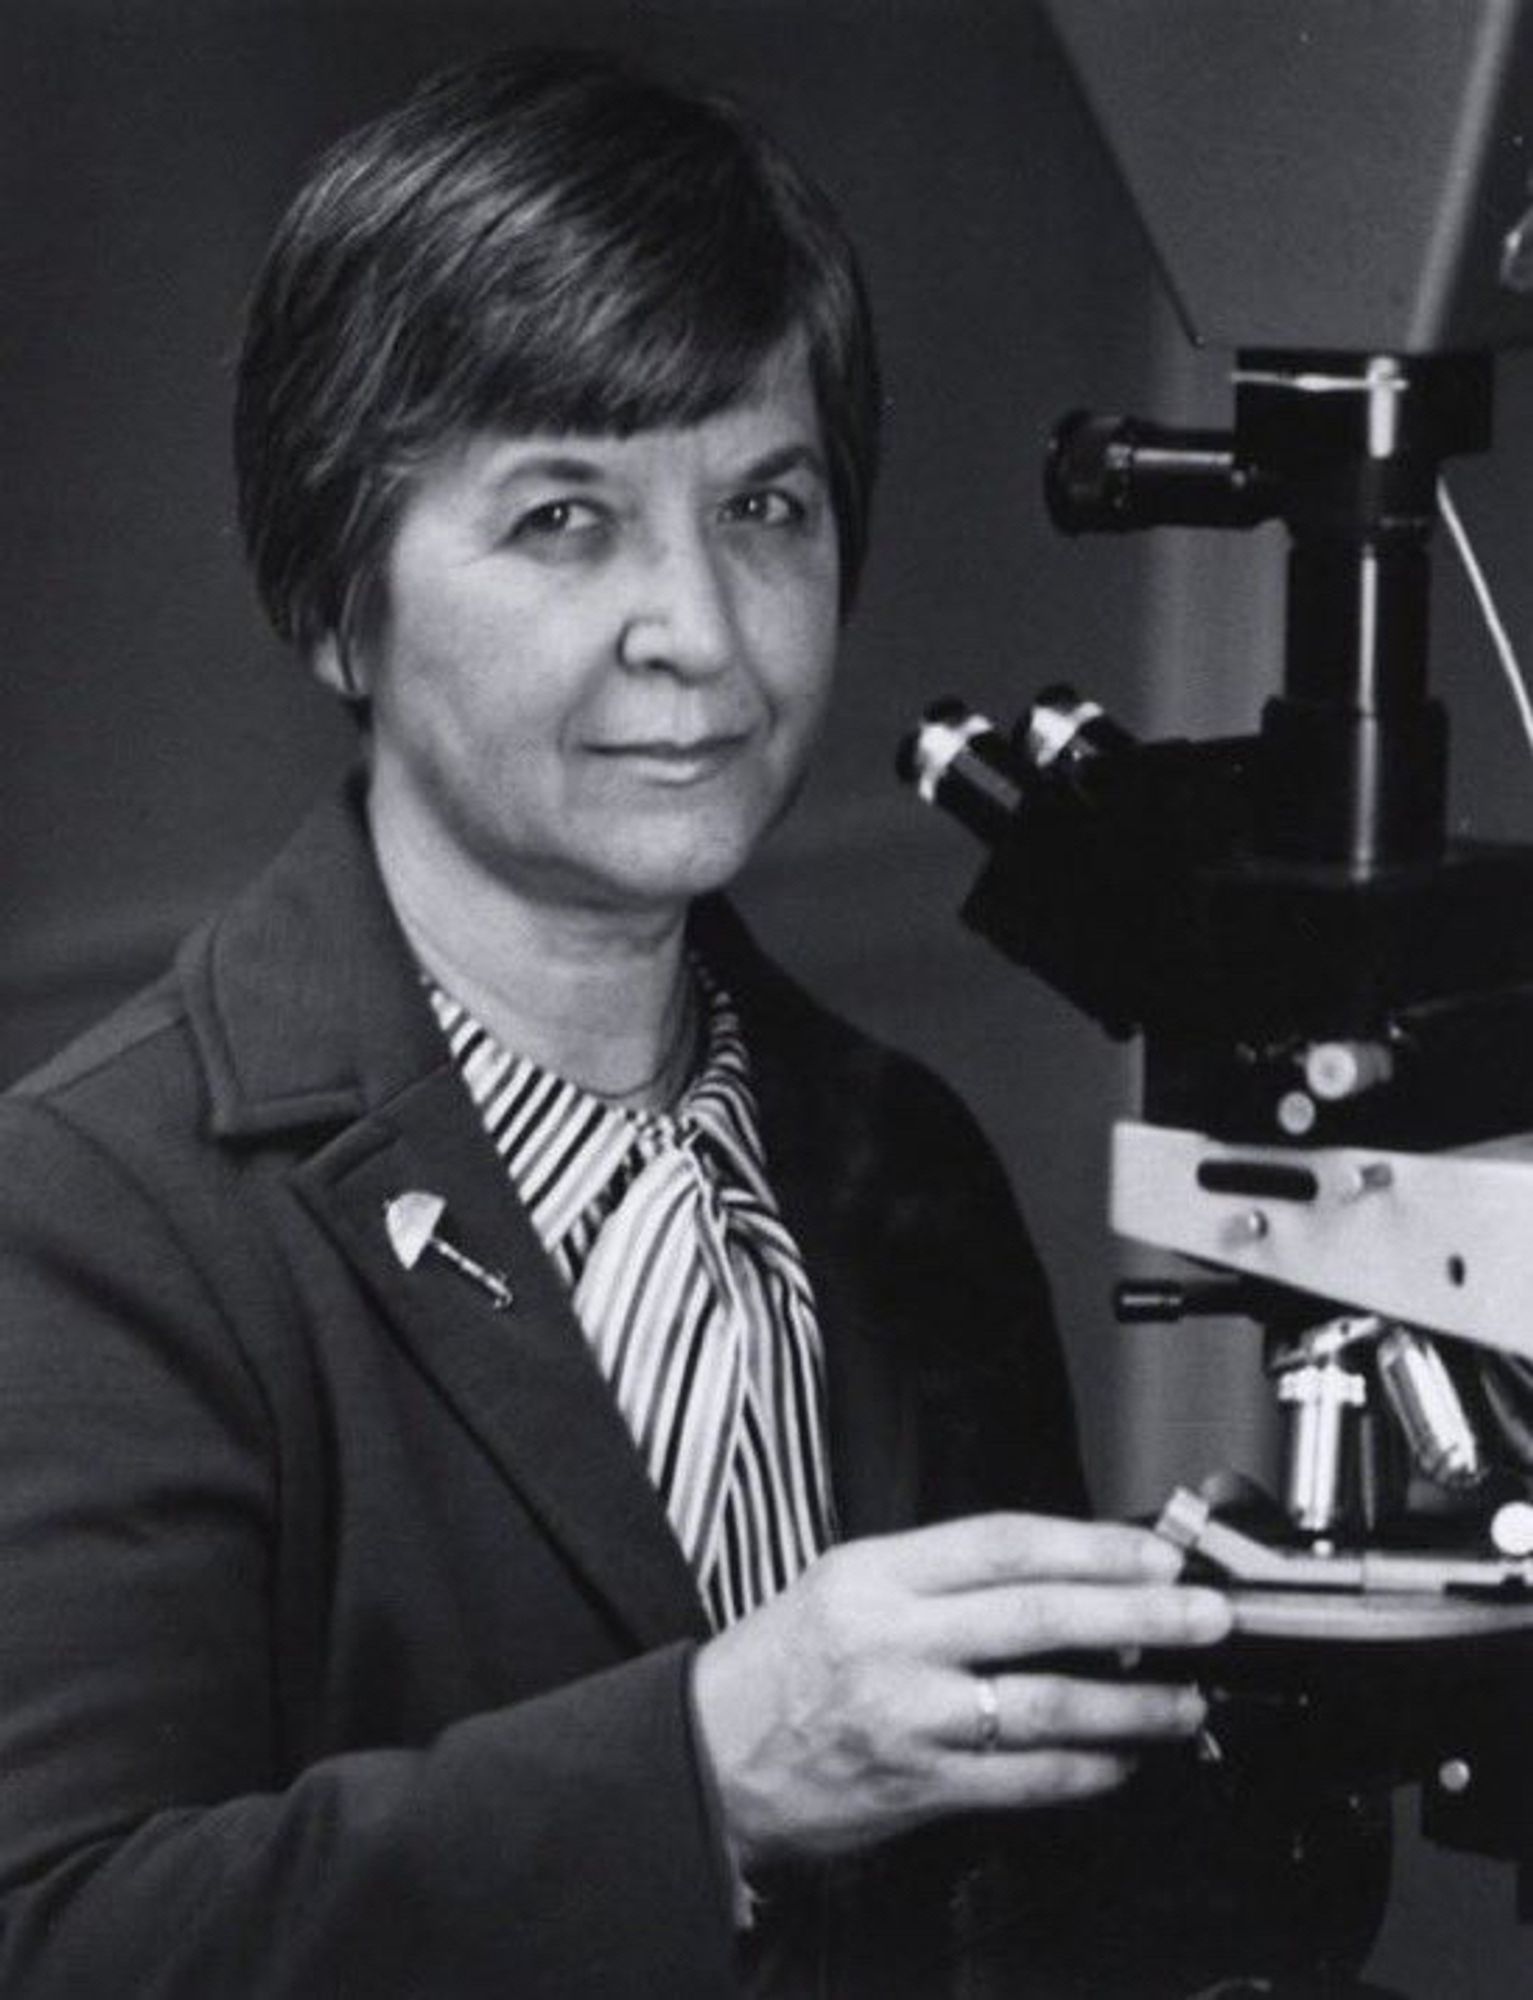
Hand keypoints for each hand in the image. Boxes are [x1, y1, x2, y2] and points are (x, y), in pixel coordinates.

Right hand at [690, 1512, 1230, 1866]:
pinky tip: (1123, 1760)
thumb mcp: (851, 1584)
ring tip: (1186, 1701)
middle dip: (1140, 1613)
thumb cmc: (784, 1664)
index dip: (1091, 1545)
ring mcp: (908, 1717)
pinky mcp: (917, 1788)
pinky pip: (1024, 1780)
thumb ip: (945, 1578)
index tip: (1156, 1551)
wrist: (710, 1756)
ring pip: (1044, 1704)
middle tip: (1206, 1617)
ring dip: (1133, 1705)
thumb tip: (1066, 1575)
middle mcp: (893, 1639)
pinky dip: (1086, 1771)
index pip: (1003, 1544)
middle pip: (1039, 1615)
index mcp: (877, 1574)